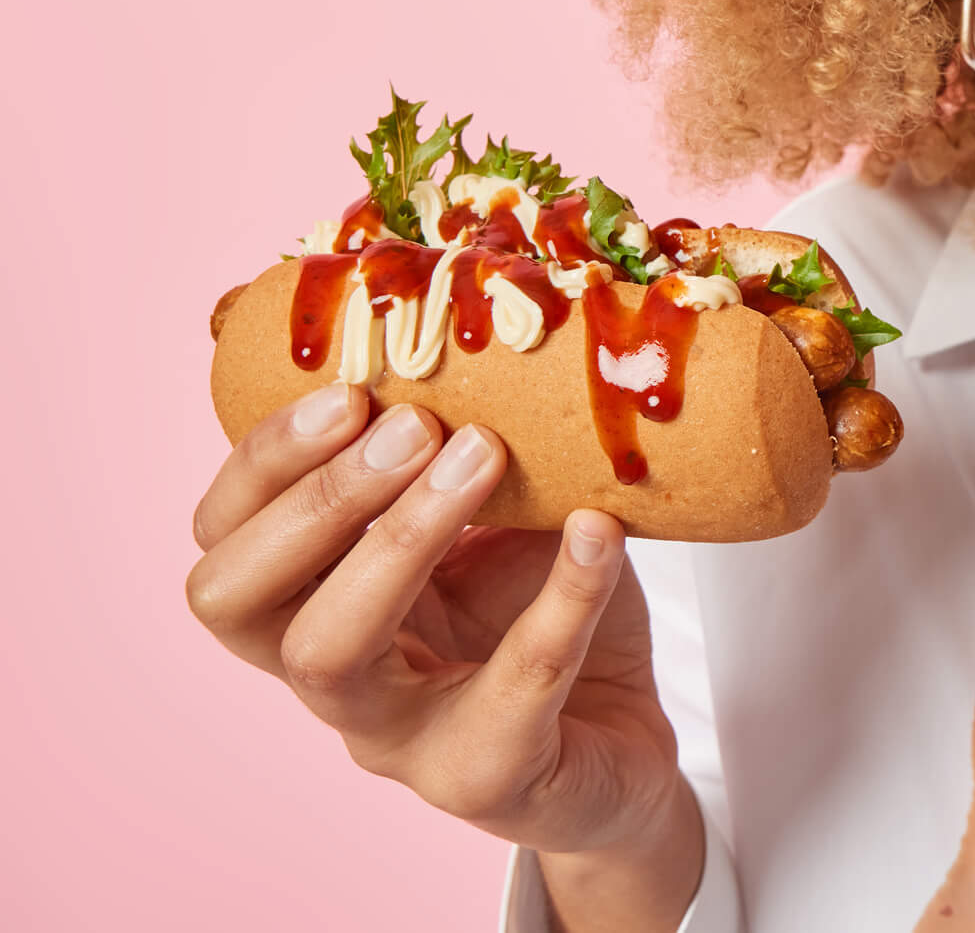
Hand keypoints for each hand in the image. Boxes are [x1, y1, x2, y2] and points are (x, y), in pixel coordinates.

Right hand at [186, 383, 702, 925]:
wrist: (625, 737)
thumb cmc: (540, 614)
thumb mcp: (496, 519)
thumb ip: (464, 448)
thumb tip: (482, 322)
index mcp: (313, 605)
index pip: (223, 540)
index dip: (263, 464)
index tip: (349, 388)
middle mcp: (330, 678)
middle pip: (237, 599)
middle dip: (314, 498)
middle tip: (413, 424)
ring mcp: (396, 738)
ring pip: (330, 650)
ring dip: (399, 536)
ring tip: (483, 454)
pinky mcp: (486, 778)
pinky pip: (512, 686)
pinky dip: (561, 595)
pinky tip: (598, 530)